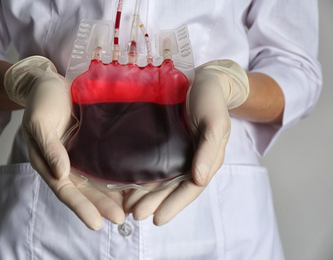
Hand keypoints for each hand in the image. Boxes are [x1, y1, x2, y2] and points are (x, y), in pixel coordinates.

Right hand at [4, 56, 124, 229]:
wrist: (51, 82)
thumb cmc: (41, 100)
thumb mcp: (40, 122)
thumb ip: (49, 147)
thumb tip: (60, 174)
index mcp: (48, 162)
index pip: (65, 190)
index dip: (80, 207)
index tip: (96, 223)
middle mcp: (65, 164)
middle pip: (84, 191)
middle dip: (101, 206)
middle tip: (121, 219)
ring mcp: (80, 155)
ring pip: (96, 182)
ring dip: (111, 196)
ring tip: (130, 208)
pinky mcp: (92, 145)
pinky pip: (104, 164)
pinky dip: (115, 176)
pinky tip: (131, 184)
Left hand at [124, 60, 248, 224]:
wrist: (202, 79)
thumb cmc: (211, 101)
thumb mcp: (215, 123)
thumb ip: (209, 150)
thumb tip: (199, 179)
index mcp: (205, 160)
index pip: (190, 189)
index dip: (174, 205)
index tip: (156, 219)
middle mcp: (189, 160)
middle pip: (171, 188)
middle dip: (154, 203)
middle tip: (134, 215)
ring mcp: (176, 152)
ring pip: (160, 180)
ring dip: (145, 195)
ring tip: (127, 206)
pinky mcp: (163, 142)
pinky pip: (152, 163)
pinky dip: (141, 176)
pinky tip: (127, 184)